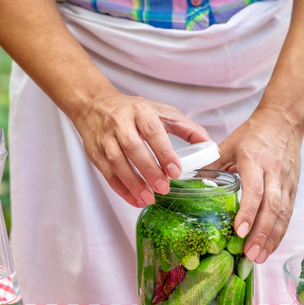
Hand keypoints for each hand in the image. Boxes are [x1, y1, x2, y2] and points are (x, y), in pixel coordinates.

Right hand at [72, 88, 210, 206]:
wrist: (93, 105)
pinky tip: (135, 199)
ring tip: (149, 198)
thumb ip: (186, 128)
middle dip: (149, 170)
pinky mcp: (95, 153)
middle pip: (133, 148)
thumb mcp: (161, 112)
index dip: (164, 152)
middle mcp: (120, 122)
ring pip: (117, 163)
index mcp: (140, 110)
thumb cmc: (132, 110)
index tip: (176, 171)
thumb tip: (209, 145)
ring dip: (133, 184)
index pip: (152, 131)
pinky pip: (107, 174)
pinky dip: (121, 190)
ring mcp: (105, 138)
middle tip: (164, 188)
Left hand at [211, 108, 303, 262]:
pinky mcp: (293, 188)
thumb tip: (188, 180)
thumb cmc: (254, 133)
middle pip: (272, 207)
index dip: (249, 211)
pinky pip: (288, 213)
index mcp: (254, 160)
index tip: (240, 231)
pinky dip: (280, 232)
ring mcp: (286, 181)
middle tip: (250, 254)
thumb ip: (211, 164)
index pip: (255, 189)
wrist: (284, 120)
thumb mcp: (229, 144)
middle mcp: (274, 172)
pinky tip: (270, 247)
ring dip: (272, 238)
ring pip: (283, 213)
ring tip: (260, 257)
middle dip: (261, 233)